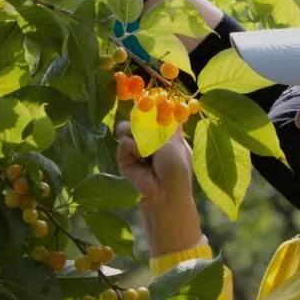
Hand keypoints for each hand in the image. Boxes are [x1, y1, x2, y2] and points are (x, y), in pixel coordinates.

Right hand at [116, 119, 202, 255]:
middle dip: (139, 120)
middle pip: (139, 121)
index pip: (156, 117)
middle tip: (143, 121)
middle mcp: (152, 142)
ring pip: (127, 130)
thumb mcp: (173, 143)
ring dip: (135, 134)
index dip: (152, 110)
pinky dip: (130, 147)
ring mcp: (137, 151)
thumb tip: (153, 108)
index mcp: (168, 138)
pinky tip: (139, 156)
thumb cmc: (176, 169)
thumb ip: (160, 126)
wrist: (165, 195)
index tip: (149, 103)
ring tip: (144, 147)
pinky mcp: (125, 161)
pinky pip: (123, 144)